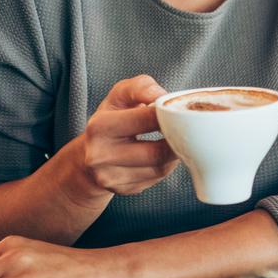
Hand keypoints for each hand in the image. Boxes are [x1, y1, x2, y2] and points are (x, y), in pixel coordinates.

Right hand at [74, 75, 178, 197]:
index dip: (170, 114)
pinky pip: (156, 179)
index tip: (180, 112)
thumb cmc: (112, 118)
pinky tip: (163, 156)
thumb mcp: (120, 95)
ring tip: (176, 141)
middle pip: (157, 152)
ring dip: (175, 155)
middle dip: (178, 140)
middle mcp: (100, 155)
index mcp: (100, 127)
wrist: (89, 155)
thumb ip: (142, 87)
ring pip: (160, 169)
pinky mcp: (123, 190)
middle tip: (188, 130)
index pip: (148, 120)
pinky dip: (166, 167)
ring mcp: (110, 177)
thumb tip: (163, 97)